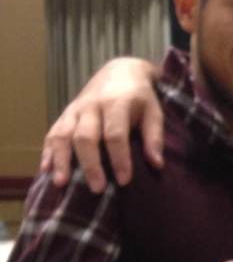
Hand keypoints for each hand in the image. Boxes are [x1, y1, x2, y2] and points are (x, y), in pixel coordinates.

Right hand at [41, 58, 161, 191]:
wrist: (119, 72)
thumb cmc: (140, 97)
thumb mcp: (154, 111)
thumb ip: (154, 137)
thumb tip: (157, 164)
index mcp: (115, 103)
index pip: (115, 134)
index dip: (119, 158)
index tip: (124, 181)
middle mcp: (91, 106)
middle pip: (85, 137)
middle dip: (90, 164)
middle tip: (97, 189)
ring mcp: (75, 110)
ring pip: (63, 135)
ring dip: (61, 160)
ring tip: (61, 183)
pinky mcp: (65, 114)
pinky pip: (53, 133)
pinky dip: (48, 151)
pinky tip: (46, 170)